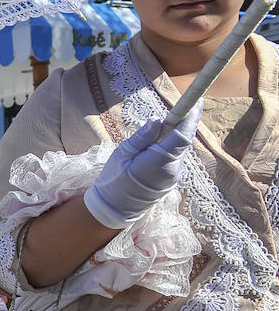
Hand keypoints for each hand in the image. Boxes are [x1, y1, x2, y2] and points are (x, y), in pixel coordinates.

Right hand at [83, 104, 201, 228]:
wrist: (115, 208)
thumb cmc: (114, 180)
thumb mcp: (122, 154)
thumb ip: (142, 137)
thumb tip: (158, 121)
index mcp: (159, 161)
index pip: (182, 135)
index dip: (191, 117)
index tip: (197, 102)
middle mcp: (172, 169)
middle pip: (183, 141)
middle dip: (181, 125)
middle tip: (176, 111)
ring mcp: (174, 176)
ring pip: (179, 150)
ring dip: (172, 139)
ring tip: (153, 137)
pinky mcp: (172, 180)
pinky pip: (174, 159)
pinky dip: (168, 149)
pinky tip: (152, 151)